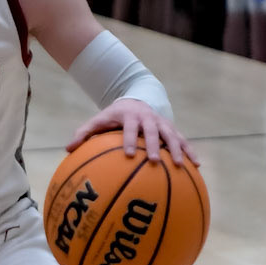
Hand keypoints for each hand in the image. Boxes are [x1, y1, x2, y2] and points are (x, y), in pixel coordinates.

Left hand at [65, 100, 197, 166]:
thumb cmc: (114, 116)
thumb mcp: (98, 120)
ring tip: (182, 165)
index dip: (130, 140)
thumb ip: (84, 133)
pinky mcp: (172, 129)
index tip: (128, 154)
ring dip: (178, 149)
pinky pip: (183, 140)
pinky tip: (197, 166)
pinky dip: (191, 151)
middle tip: (154, 161)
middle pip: (153, 131)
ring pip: (172, 135)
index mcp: (130, 116)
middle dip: (155, 146)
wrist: (137, 98)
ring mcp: (162, 123)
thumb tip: (67, 149)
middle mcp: (148, 118)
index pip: (130, 129)